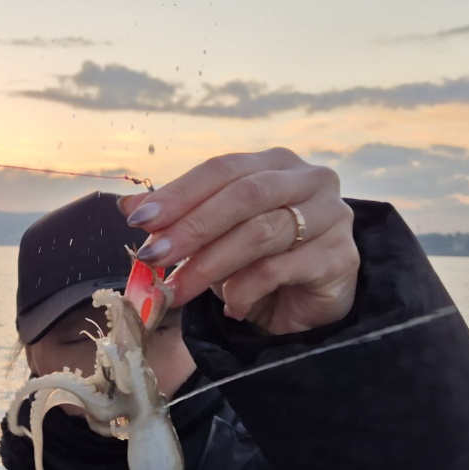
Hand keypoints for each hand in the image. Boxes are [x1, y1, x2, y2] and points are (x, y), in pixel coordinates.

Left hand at [119, 150, 358, 334]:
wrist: (309, 302)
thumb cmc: (259, 260)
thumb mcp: (214, 236)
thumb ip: (179, 217)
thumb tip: (127, 205)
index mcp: (275, 163)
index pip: (222, 169)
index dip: (179, 193)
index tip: (139, 220)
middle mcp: (310, 180)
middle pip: (243, 196)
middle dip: (191, 227)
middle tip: (153, 256)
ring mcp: (332, 216)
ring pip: (260, 233)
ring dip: (210, 265)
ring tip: (177, 290)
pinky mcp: (341, 257)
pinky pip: (282, 269)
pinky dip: (247, 288)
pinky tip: (230, 306)